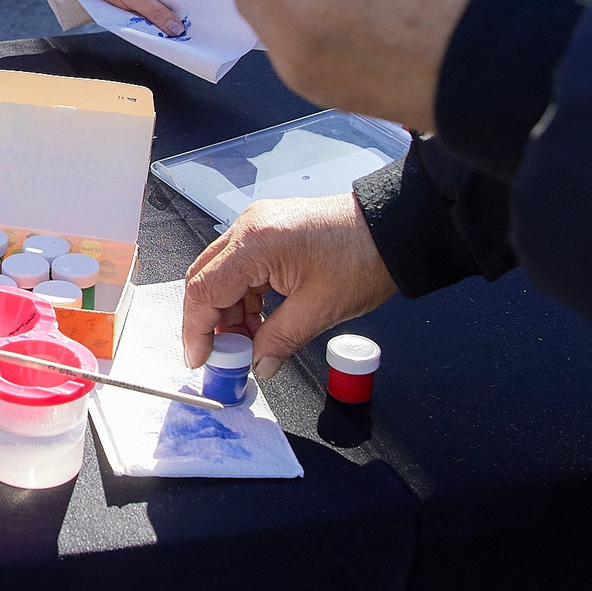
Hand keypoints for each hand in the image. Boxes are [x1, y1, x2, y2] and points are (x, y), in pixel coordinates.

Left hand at [58, 0, 185, 33]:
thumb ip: (156, 13)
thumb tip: (178, 30)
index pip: (187, 10)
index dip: (184, 27)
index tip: (183, 45)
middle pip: (171, 17)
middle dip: (166, 30)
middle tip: (163, 45)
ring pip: (156, 20)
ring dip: (150, 28)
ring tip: (148, 38)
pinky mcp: (139, 2)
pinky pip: (144, 18)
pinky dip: (140, 24)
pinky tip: (137, 31)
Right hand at [182, 193, 397, 377]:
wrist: (394, 227)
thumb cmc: (364, 257)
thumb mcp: (319, 310)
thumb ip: (279, 341)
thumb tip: (258, 365)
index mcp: (255, 243)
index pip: (203, 290)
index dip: (196, 330)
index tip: (200, 359)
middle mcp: (249, 228)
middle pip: (205, 279)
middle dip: (210, 322)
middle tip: (224, 356)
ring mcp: (258, 226)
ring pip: (223, 275)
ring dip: (230, 312)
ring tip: (252, 344)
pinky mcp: (270, 230)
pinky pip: (242, 267)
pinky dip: (246, 297)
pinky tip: (262, 322)